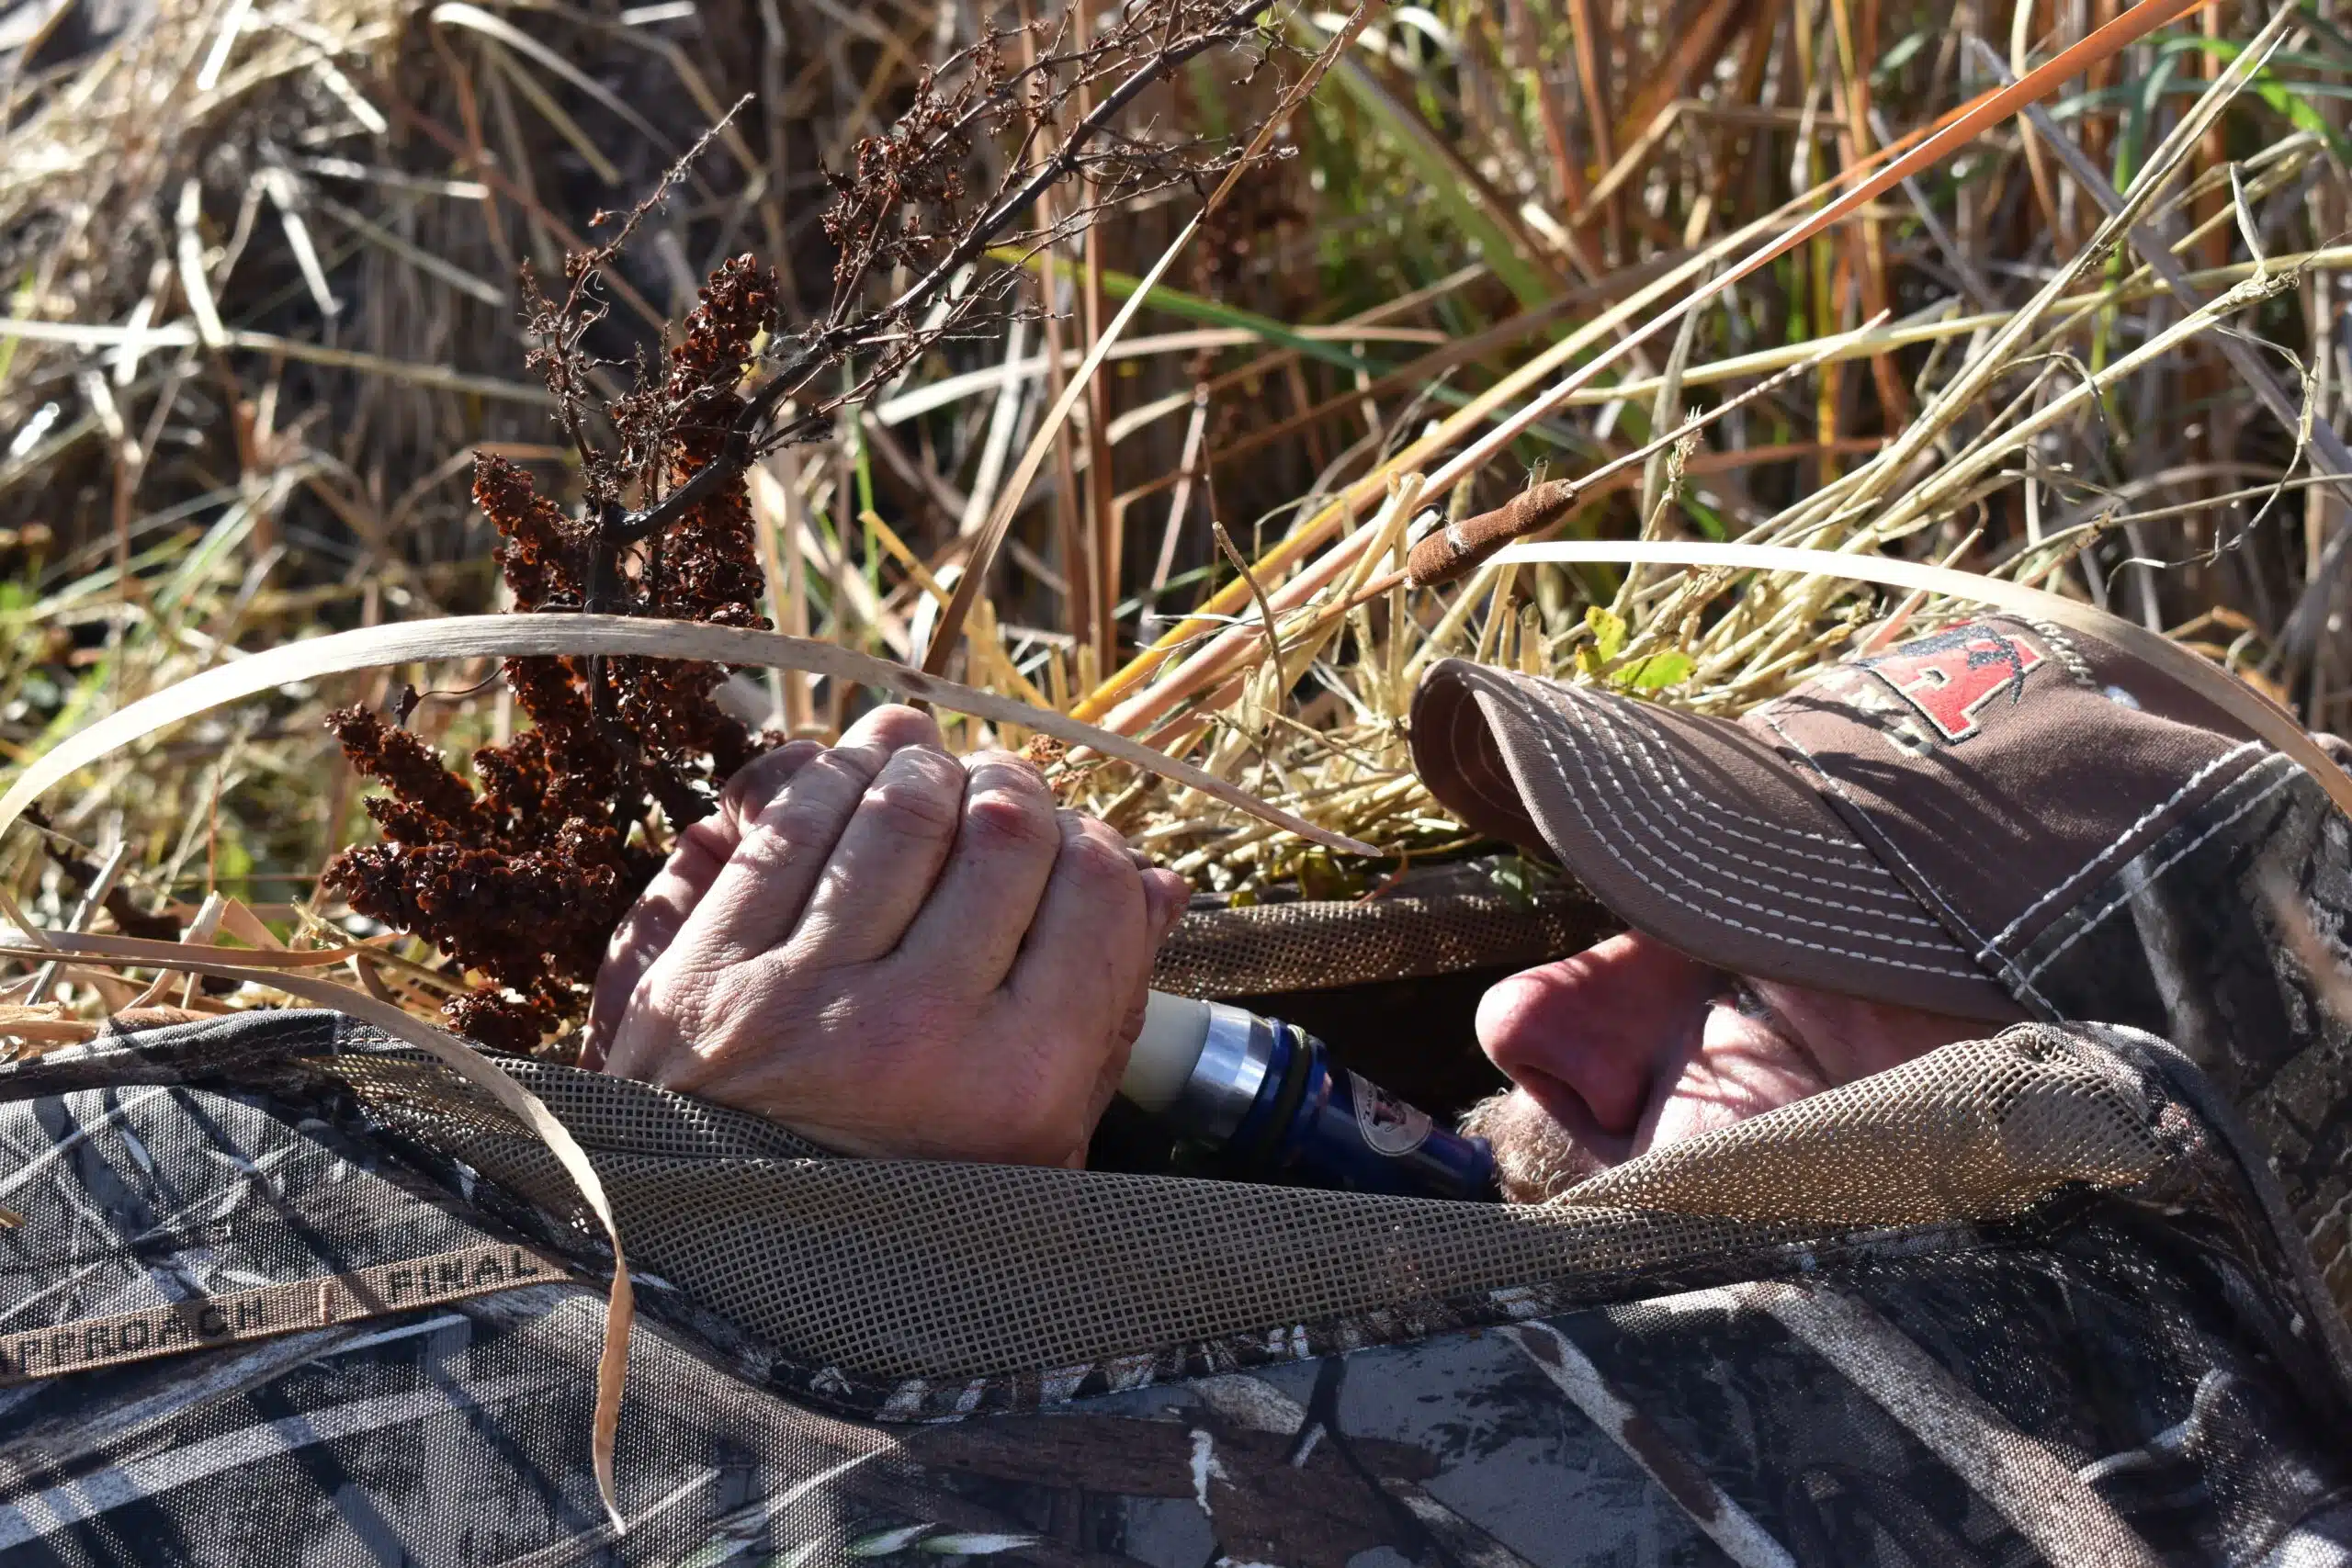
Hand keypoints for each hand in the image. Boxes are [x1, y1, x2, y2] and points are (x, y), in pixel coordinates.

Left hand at [582, 705, 1189, 1165]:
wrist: (730, 1274)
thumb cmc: (910, 1207)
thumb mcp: (1036, 1152)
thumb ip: (1103, 1018)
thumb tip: (1159, 883)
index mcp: (1020, 1088)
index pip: (1097, 889)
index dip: (1096, 841)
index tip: (1076, 843)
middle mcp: (915, 1035)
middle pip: (1004, 829)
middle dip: (1011, 788)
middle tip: (999, 789)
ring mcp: (799, 999)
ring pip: (895, 808)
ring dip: (920, 764)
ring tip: (925, 764)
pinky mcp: (702, 976)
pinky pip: (788, 829)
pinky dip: (825, 777)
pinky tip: (847, 771)